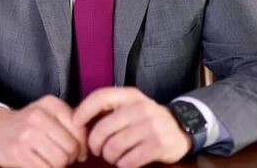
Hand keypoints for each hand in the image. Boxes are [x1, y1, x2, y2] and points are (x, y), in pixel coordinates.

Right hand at [0, 95, 86, 167]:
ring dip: (58, 166)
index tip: (77, 150)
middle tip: (61, 157)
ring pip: (59, 161)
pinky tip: (39, 163)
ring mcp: (27, 135)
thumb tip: (84, 152)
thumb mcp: (48, 114)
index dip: (82, 145)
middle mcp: (38, 116)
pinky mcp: (17, 153)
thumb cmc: (27, 123)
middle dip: (69, 158)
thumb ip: (70, 125)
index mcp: (50, 104)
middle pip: (71, 148)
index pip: (80, 129)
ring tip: (49, 160)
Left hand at [73, 87, 191, 167]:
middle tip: (97, 149)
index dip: (84, 110)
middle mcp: (141, 108)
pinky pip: (129, 160)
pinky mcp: (159, 145)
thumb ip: (108, 109)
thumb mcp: (130, 105)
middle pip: (104, 128)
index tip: (75, 123)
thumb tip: (77, 119)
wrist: (180, 127)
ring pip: (114, 147)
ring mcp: (151, 126)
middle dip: (95, 144)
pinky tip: (125, 162)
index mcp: (130, 95)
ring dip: (109, 156)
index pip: (101, 97)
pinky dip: (123, 164)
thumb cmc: (145, 118)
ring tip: (112, 156)